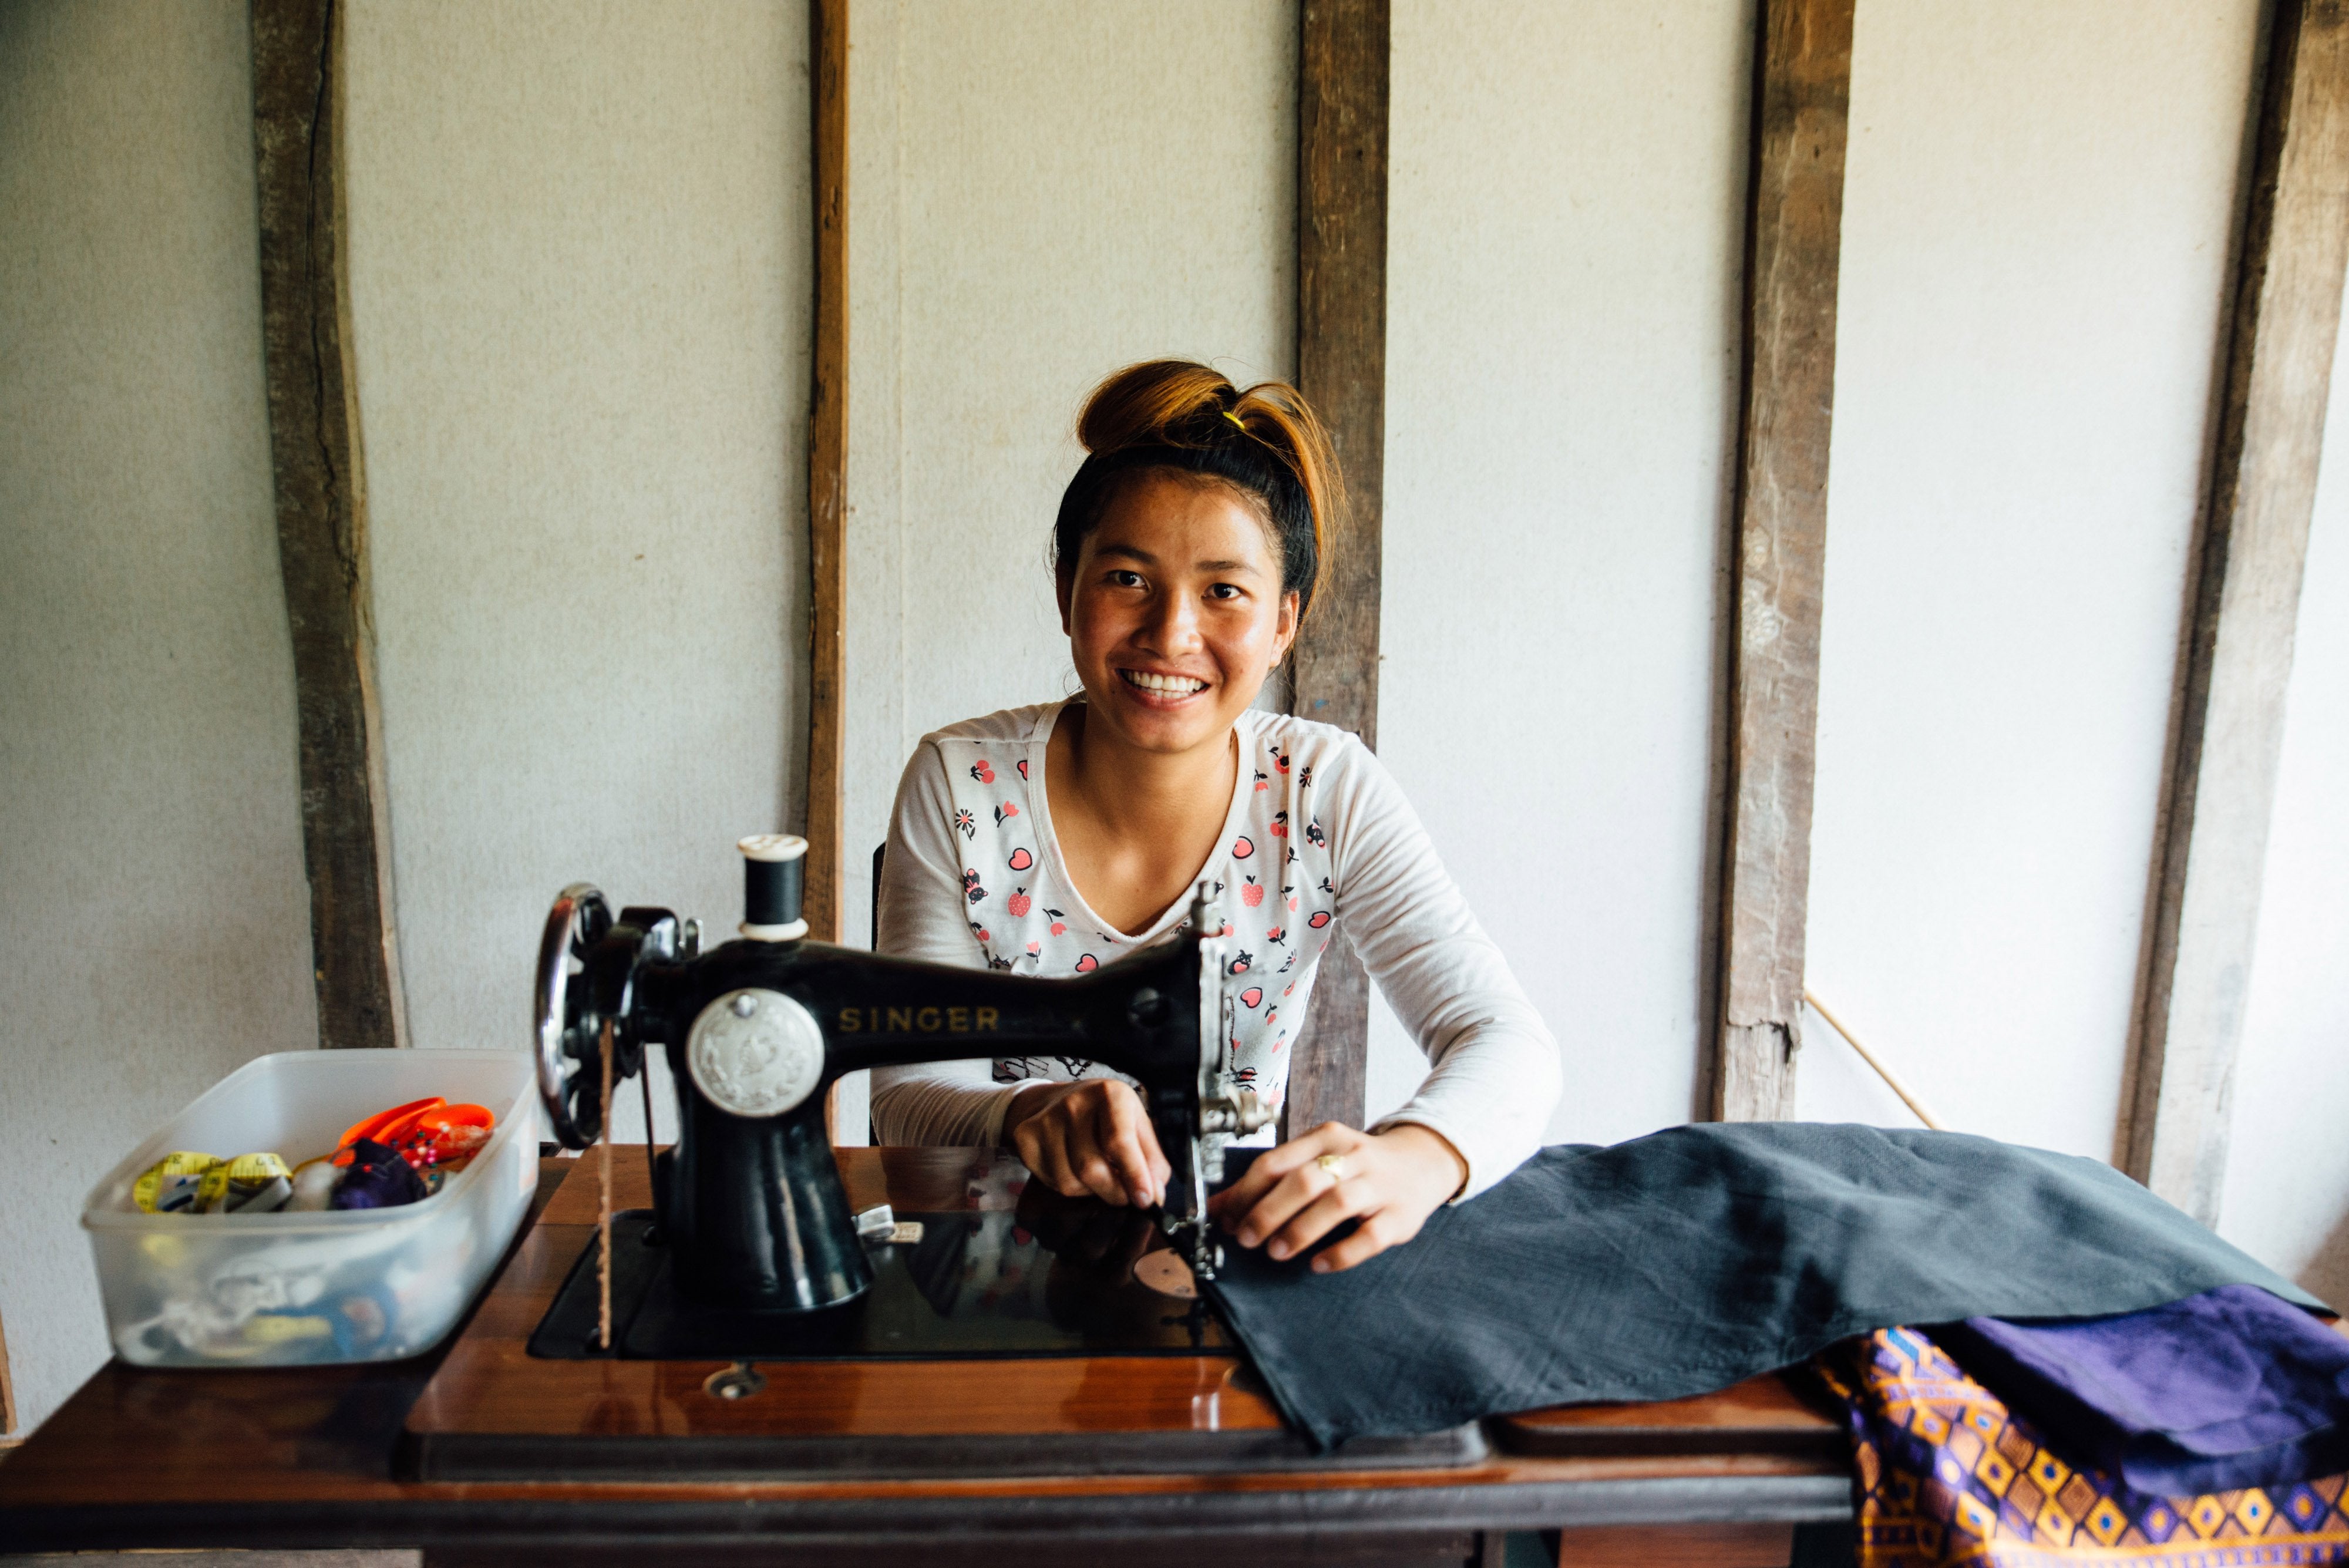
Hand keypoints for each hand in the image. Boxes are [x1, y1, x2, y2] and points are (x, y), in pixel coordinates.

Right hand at [1004, 1079, 1171, 1208]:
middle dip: (1113, 1192)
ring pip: (1069, 1182)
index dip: (1134, 1175)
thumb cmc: (1106, 1117)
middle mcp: (1075, 1103)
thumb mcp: (1138, 1126)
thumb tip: (1153, 1196)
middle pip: (1091, 1168)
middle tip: (1124, 1196)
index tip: (1145, 1201)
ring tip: (1097, 1175)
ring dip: (1090, 1191)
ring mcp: (1046, 1120)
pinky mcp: (1026, 1137)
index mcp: (1110, 1094)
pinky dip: (1068, 1187)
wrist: (1055, 1100)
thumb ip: (1152, 1161)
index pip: (1119, 1142)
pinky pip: (1050, 1182)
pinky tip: (1073, 1169)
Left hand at [1208, 1121, 1467, 1273]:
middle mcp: (1353, 1156)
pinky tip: (1319, 1264)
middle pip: (1304, 1181)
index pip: (1276, 1162)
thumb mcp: (1318, 1158)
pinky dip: (1341, 1253)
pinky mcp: (1400, 1216)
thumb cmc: (1357, 1165)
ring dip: (1300, 1230)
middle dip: (1267, 1212)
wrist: (1423, 1162)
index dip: (1245, 1192)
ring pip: (1336, 1203)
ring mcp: (1379, 1186)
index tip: (1226, 1218)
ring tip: (1276, 1252)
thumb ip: (1274, 1179)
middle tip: (1246, 1238)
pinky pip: (1370, 1236)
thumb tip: (1220, 1208)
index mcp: (1326, 1137)